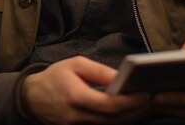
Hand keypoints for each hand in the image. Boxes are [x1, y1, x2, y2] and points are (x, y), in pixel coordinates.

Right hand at [21, 56, 150, 123]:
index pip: (109, 105)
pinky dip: (119, 121)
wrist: (33, 97)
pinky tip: (130, 112)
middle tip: (151, 99)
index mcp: (75, 96)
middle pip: (114, 119)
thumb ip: (100, 71)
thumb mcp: (76, 64)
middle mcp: (76, 116)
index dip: (130, 101)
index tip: (146, 93)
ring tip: (145, 105)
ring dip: (131, 117)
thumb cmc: (55, 77)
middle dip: (136, 110)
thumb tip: (123, 77)